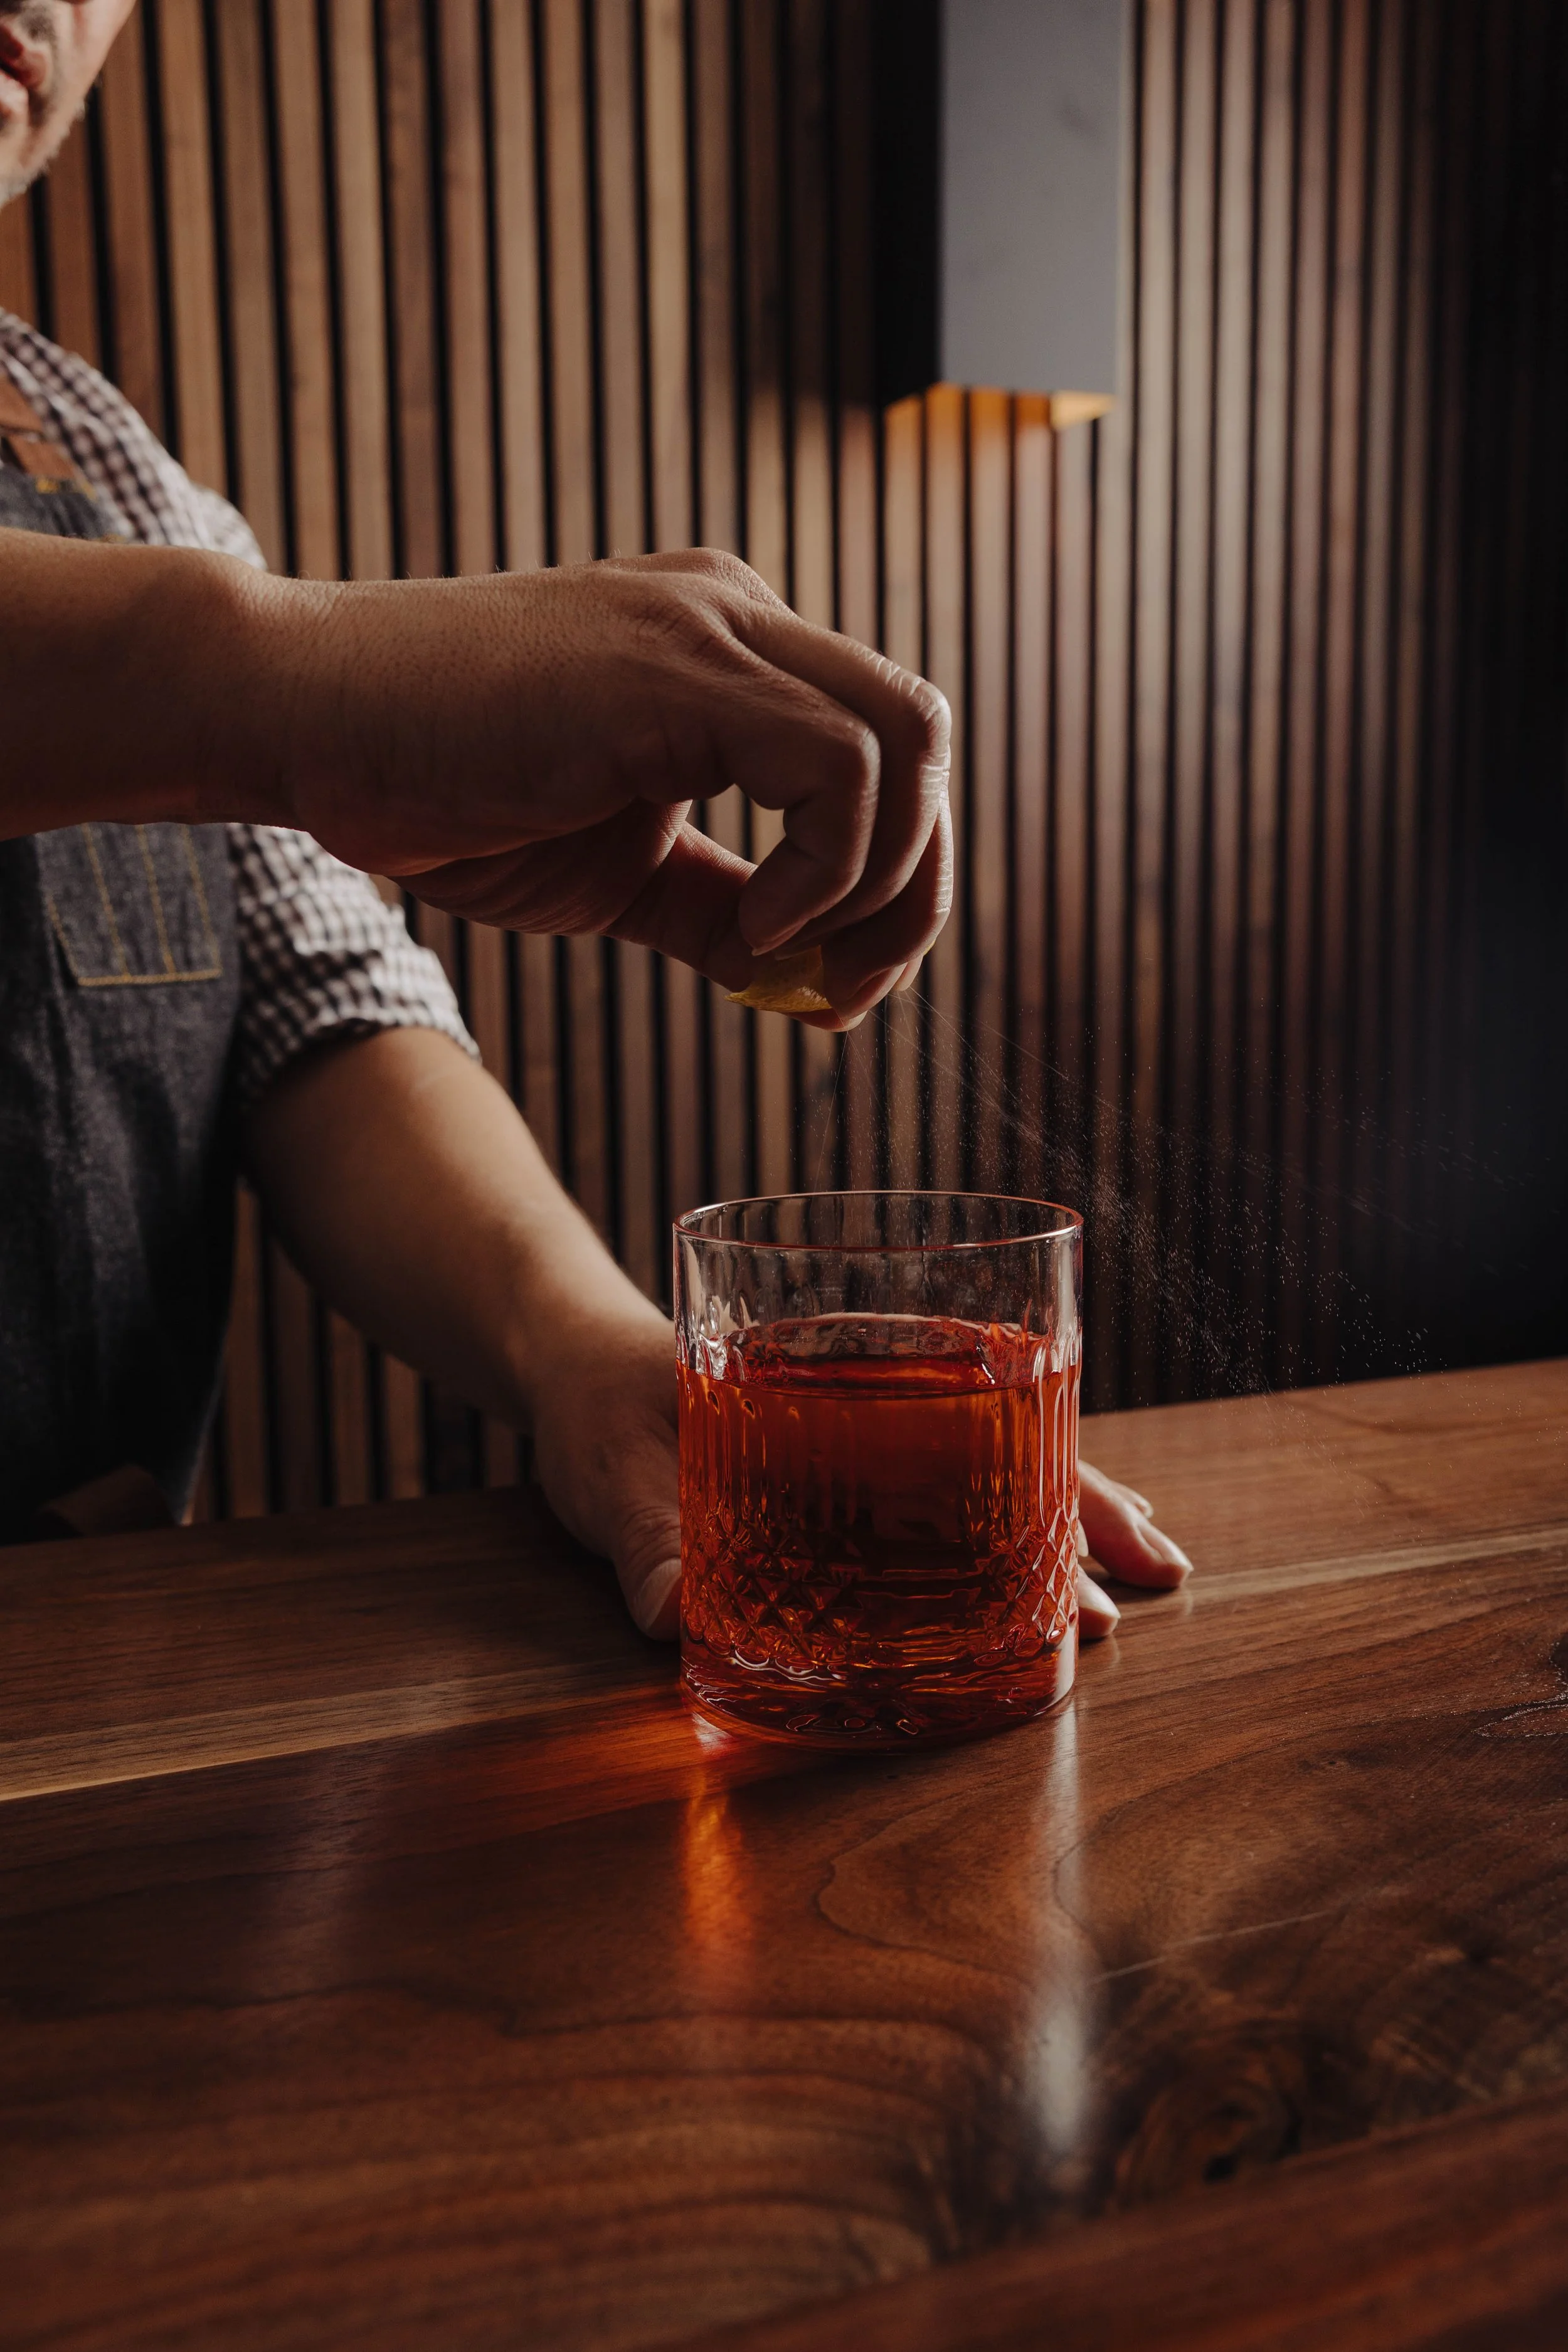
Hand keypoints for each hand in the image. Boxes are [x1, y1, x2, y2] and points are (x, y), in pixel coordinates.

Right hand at [278, 549, 952, 1025]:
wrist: (310, 719)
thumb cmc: (445, 789)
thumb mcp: (621, 872)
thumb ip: (720, 908)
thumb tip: (808, 978)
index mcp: (735, 651)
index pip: (888, 754)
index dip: (896, 884)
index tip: (840, 989)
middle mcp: (740, 615)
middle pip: (923, 736)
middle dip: (915, 889)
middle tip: (848, 993)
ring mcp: (712, 627)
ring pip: (905, 740)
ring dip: (878, 884)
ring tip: (785, 960)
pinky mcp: (676, 666)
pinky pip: (836, 763)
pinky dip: (826, 866)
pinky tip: (755, 926)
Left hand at [531, 1313, 1192, 1647]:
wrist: (560, 1354)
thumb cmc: (589, 1393)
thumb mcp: (602, 1460)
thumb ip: (636, 1535)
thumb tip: (675, 1614)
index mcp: (832, 1380)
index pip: (973, 1417)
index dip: (1051, 1482)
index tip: (1111, 1542)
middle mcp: (864, 1406)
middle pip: (1003, 1450)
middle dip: (1083, 1512)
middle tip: (1156, 1580)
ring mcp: (852, 1444)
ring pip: (980, 1480)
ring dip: (1050, 1531)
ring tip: (1117, 1599)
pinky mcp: (823, 1483)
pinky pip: (921, 1511)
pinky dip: (980, 1545)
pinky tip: (1020, 1592)